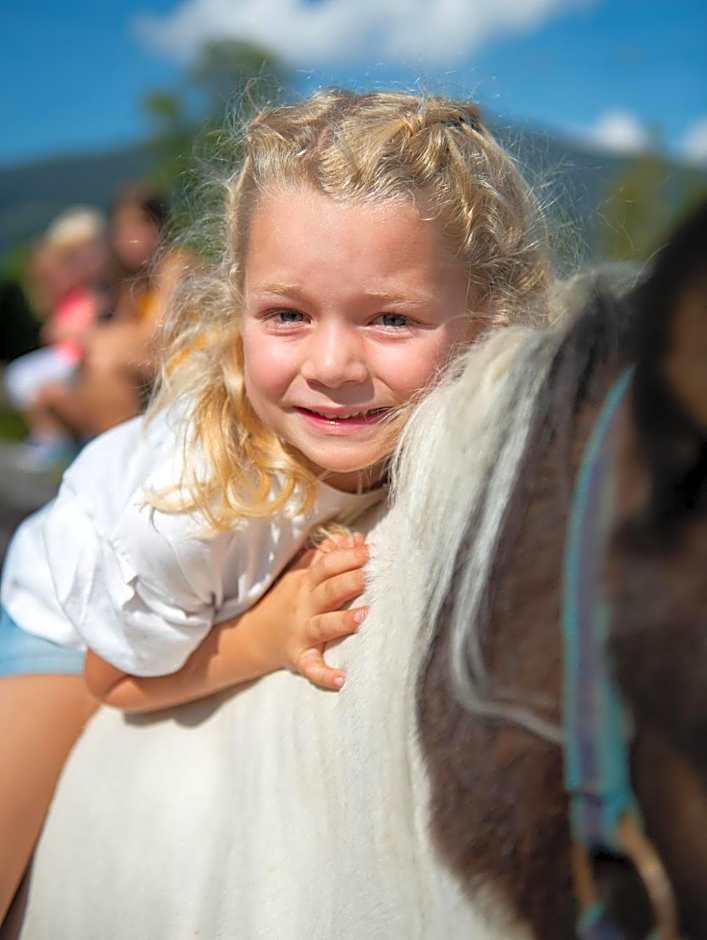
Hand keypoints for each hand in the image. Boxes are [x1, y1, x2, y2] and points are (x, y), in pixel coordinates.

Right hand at [256, 532, 368, 691]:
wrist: (252, 636)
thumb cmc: (286, 600)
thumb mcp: (300, 573)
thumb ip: (326, 555)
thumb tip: (354, 538)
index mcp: (305, 583)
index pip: (325, 566)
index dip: (346, 557)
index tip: (367, 551)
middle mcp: (304, 606)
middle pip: (327, 591)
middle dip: (347, 582)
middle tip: (368, 576)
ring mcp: (301, 633)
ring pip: (323, 626)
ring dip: (342, 621)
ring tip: (363, 616)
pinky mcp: (299, 658)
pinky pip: (312, 668)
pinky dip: (324, 675)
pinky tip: (341, 680)